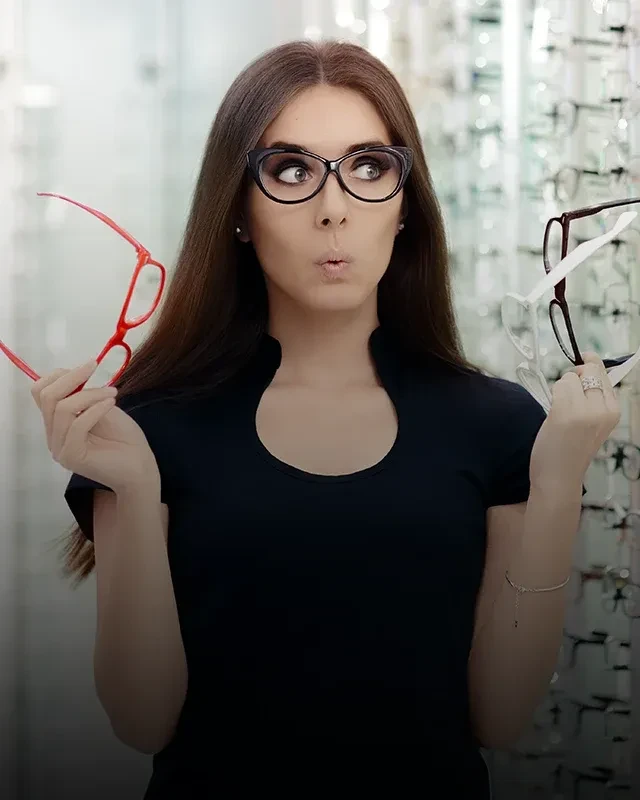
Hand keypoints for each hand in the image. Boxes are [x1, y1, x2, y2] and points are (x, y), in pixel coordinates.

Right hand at [31, 360, 160, 494]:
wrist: (140, 469)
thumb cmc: (125, 440)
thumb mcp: (103, 408)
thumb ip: (85, 394)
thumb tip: (74, 373)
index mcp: (57, 423)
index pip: (41, 392)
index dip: (60, 375)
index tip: (88, 367)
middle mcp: (53, 436)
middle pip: (46, 397)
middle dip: (71, 377)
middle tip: (94, 366)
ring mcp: (60, 448)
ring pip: (62, 409)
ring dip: (90, 393)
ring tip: (113, 393)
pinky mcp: (72, 456)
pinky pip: (76, 425)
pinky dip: (95, 409)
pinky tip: (112, 404)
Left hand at [529, 352, 620, 494]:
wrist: (559, 477)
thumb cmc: (571, 450)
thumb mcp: (593, 423)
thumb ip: (593, 399)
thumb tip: (587, 365)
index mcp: (613, 411)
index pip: (604, 374)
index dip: (591, 365)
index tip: (586, 357)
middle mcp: (602, 409)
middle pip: (588, 371)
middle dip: (575, 376)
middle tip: (567, 396)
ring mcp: (584, 410)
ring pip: (570, 378)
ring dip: (561, 388)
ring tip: (560, 412)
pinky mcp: (564, 412)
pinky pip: (558, 386)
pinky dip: (553, 394)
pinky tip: (554, 413)